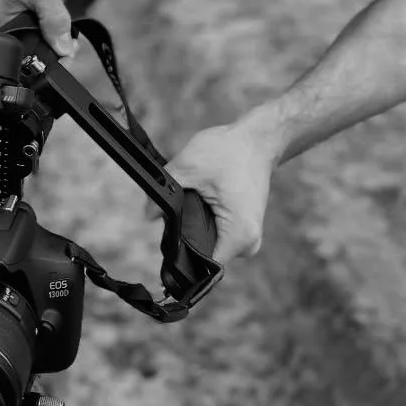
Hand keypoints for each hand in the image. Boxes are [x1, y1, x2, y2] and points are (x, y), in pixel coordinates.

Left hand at [169, 113, 281, 264]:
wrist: (258, 139)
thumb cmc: (229, 151)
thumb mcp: (189, 166)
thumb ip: (165, 190)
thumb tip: (147, 215)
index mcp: (239, 236)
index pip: (203, 265)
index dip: (180, 255)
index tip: (166, 238)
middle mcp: (248, 244)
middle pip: (204, 256)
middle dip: (185, 236)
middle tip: (175, 211)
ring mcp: (249, 237)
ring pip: (210, 245)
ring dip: (195, 228)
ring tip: (192, 200)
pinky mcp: (245, 228)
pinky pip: (219, 236)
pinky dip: (205, 222)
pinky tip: (201, 201)